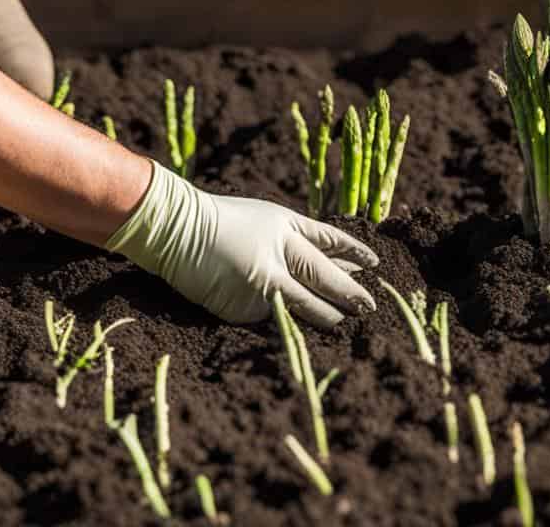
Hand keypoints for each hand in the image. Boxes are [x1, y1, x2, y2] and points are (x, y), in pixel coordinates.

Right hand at [106, 161, 377, 326]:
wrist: (176, 232)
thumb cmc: (218, 222)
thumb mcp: (263, 220)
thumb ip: (293, 240)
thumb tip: (326, 263)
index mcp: (286, 226)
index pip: (329, 239)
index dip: (353, 252)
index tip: (374, 263)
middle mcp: (280, 253)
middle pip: (324, 275)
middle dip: (350, 291)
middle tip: (370, 304)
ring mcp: (264, 281)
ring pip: (306, 304)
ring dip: (329, 314)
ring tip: (346, 321)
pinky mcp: (246, 306)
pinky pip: (273, 318)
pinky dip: (287, 323)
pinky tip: (303, 330)